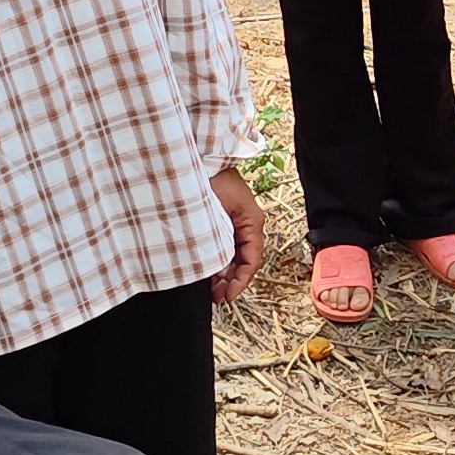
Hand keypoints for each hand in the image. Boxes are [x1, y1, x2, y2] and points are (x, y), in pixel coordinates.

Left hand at [208, 164, 266, 303]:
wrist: (202, 158)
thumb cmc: (214, 179)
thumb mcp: (222, 212)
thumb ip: (222, 240)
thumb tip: (218, 269)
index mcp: (252, 223)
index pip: (252, 260)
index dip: (241, 281)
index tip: (227, 296)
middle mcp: (246, 226)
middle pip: (243, 262)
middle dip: (230, 282)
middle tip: (216, 296)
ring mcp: (233, 225)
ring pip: (233, 257)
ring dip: (223, 274)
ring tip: (210, 288)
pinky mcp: (220, 223)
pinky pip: (223, 247)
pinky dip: (216, 261)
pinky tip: (206, 271)